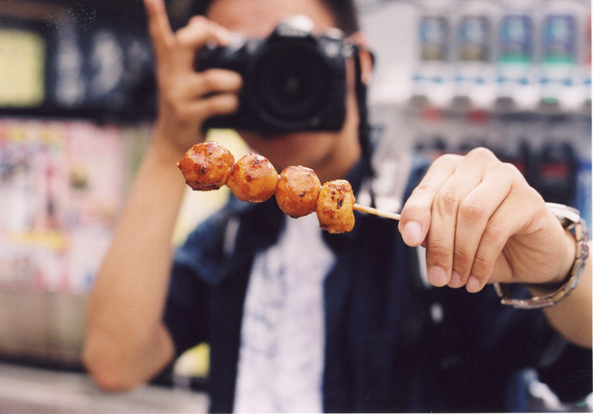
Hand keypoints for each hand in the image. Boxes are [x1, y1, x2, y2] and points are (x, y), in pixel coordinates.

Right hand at [144, 0, 241, 154]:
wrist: (171, 143)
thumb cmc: (184, 105)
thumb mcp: (182, 77)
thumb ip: (190, 51)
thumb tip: (199, 20)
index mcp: (168, 63)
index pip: (159, 35)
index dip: (154, 15)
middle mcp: (169, 75)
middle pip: (184, 44)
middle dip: (206, 34)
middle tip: (224, 40)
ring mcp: (177, 95)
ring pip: (211, 78)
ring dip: (232, 81)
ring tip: (237, 86)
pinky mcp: (187, 115)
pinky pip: (217, 103)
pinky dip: (231, 102)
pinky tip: (233, 104)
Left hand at [399, 148, 572, 292]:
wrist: (530, 254)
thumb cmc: (482, 241)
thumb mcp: (449, 239)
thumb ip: (429, 232)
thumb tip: (412, 235)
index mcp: (450, 167)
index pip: (426, 189)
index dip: (416, 214)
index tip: (410, 241)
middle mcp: (477, 164)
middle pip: (448, 201)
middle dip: (440, 244)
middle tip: (438, 277)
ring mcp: (506, 176)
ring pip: (472, 213)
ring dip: (461, 254)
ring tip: (457, 281)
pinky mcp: (529, 198)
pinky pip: (497, 230)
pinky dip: (482, 261)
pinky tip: (476, 280)